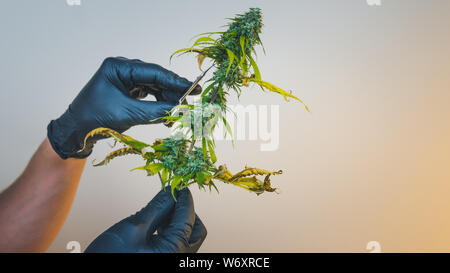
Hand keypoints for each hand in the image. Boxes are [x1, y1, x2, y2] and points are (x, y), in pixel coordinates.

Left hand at [47, 57, 200, 158]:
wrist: (75, 130)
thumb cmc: (94, 118)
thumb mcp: (128, 114)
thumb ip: (155, 110)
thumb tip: (179, 110)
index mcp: (118, 67)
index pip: (153, 72)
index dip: (175, 81)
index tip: (193, 88)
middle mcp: (122, 69)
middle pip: (155, 78)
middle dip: (172, 91)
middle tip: (189, 103)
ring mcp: (124, 79)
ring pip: (153, 87)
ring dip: (166, 99)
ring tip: (178, 113)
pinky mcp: (126, 90)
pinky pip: (147, 94)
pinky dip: (158, 104)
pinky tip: (167, 113)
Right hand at [84, 187, 206, 252]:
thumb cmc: (109, 258)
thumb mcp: (134, 227)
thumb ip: (157, 207)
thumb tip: (170, 192)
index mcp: (175, 252)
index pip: (188, 218)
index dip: (184, 198)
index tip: (179, 186)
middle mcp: (178, 259)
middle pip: (195, 231)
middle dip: (186, 213)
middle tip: (172, 198)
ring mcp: (171, 261)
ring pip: (185, 238)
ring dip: (177, 221)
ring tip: (161, 210)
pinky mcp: (163, 261)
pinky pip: (175, 245)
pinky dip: (169, 232)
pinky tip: (157, 224)